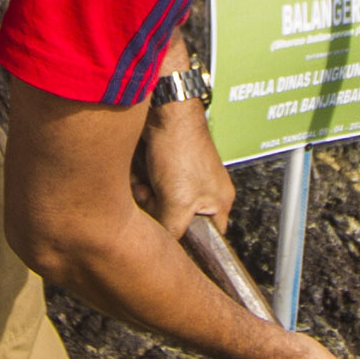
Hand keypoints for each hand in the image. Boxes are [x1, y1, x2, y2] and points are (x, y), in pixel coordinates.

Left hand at [131, 96, 231, 235]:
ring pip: (161, 203)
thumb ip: (174, 230)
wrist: (165, 112)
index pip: (208, 238)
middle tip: (154, 199)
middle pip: (178, 221)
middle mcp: (205, 191)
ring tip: (146, 182)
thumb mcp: (177, 202)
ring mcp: (186, 177)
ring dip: (148, 196)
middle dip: (159, 212)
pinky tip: (140, 174)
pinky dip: (143, 182)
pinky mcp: (169, 166)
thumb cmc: (181, 150)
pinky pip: (153, 186)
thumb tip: (165, 247)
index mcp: (219, 202)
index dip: (188, 241)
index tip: (169, 238)